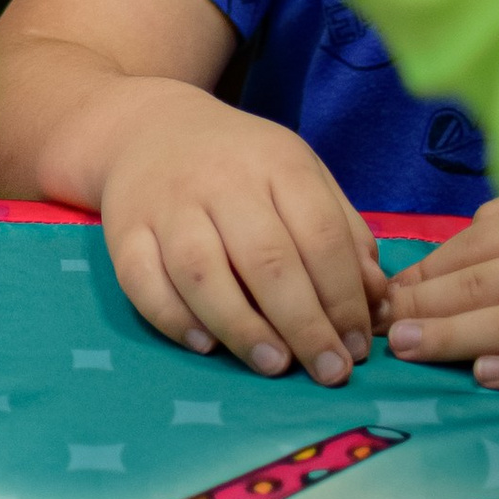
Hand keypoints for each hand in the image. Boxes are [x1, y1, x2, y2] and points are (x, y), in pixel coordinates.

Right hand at [94, 87, 382, 382]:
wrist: (147, 126)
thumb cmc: (241, 163)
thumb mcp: (300, 175)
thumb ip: (343, 232)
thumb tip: (376, 301)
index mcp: (275, 162)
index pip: (319, 234)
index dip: (344, 297)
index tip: (358, 348)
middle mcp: (219, 179)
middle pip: (265, 259)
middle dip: (304, 325)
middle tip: (328, 372)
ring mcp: (166, 204)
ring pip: (202, 273)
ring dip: (242, 328)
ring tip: (275, 366)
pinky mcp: (122, 229)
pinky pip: (142, 281)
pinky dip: (173, 319)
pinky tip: (204, 345)